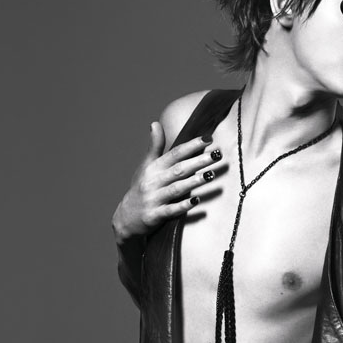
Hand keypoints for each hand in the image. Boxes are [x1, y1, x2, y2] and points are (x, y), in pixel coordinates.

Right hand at [112, 122, 221, 243]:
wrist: (125, 218)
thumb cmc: (141, 188)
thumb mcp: (146, 166)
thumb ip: (155, 146)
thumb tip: (155, 123)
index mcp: (153, 168)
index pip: (174, 153)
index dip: (191, 145)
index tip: (208, 138)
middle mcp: (153, 182)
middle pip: (178, 169)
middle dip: (198, 161)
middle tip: (217, 155)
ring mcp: (153, 199)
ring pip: (176, 189)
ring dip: (194, 182)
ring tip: (211, 175)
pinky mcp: (155, 216)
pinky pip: (171, 210)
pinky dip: (183, 206)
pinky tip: (196, 201)